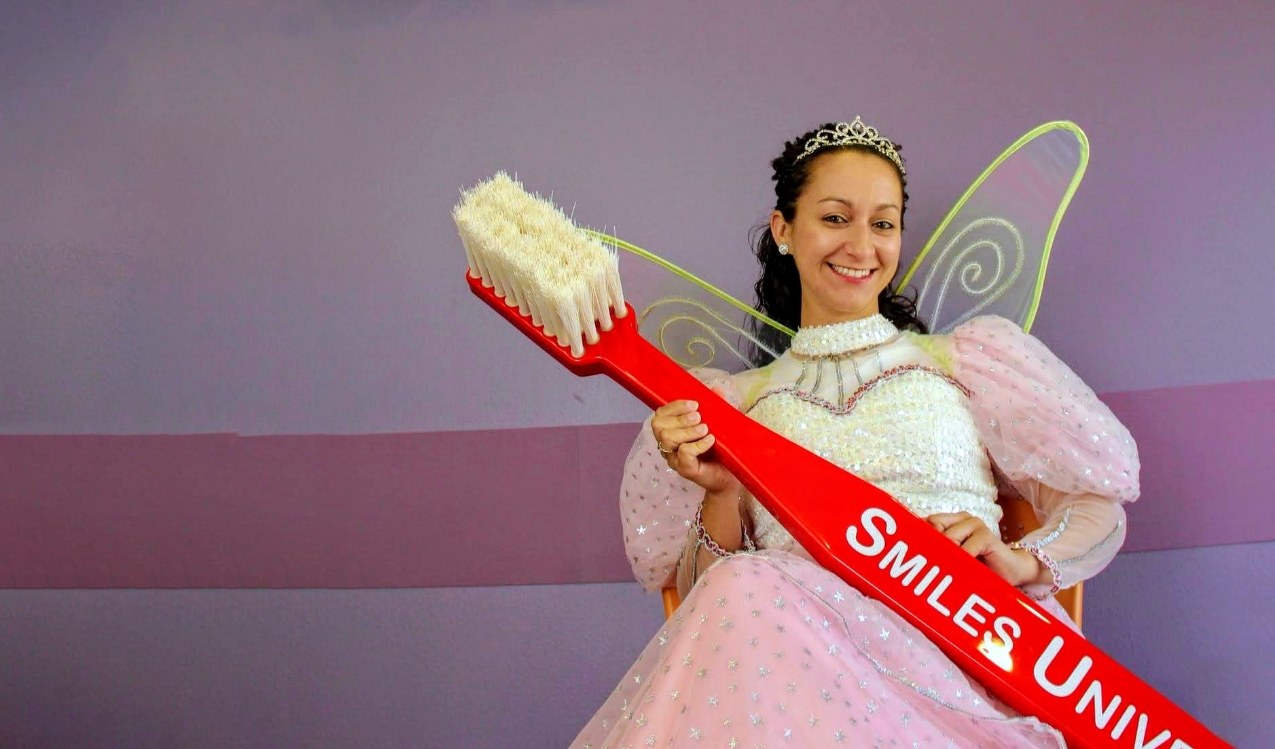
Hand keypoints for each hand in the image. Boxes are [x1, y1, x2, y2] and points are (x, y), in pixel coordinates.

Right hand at [651, 399, 739, 496]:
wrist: (730, 475)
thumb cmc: (720, 450)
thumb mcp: (718, 424)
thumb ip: (715, 407)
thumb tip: (716, 390)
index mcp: (671, 431)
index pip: (660, 415)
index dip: (674, 407)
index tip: (694, 404)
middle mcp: (668, 445)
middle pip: (659, 426)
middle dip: (679, 418)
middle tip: (699, 417)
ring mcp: (675, 459)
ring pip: (667, 439)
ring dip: (687, 430)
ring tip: (705, 428)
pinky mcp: (685, 470)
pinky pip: (684, 453)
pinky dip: (698, 444)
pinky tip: (711, 440)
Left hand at [925, 512, 1041, 586]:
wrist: (1011, 572)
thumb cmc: (979, 566)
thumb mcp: (954, 558)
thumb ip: (938, 549)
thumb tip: (914, 549)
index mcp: (952, 520)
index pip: (926, 521)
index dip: (920, 536)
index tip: (914, 553)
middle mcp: (963, 518)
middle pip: (934, 526)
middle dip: (933, 547)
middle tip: (935, 566)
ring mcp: (976, 524)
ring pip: (948, 538)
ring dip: (948, 558)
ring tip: (952, 571)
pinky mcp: (987, 536)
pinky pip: (965, 550)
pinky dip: (962, 562)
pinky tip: (965, 571)